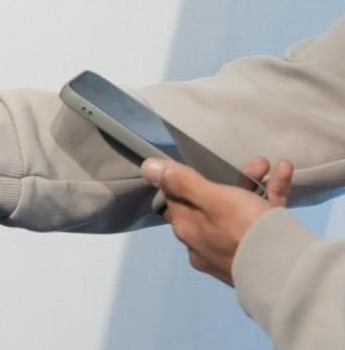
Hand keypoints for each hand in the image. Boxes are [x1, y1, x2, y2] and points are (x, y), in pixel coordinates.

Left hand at [141, 155, 294, 284]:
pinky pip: (262, 217)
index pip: (176, 201)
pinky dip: (272, 194)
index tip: (197, 164)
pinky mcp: (260, 252)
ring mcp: (233, 249)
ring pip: (239, 208)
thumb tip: (146, 167)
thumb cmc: (243, 229)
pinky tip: (284, 171)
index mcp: (188, 230)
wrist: (288, 270)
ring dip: (252, 182)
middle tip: (248, 164)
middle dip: (229, 178)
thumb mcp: (211, 199)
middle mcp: (205, 243)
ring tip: (264, 164)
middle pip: (210, 203)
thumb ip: (182, 182)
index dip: (184, 180)